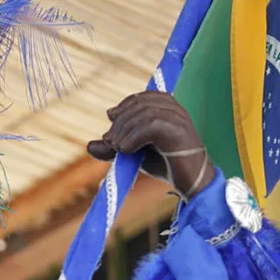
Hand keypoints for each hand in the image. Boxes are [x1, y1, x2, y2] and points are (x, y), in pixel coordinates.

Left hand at [87, 91, 211, 197]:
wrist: (190, 181)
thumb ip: (114, 148)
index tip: (111, 118)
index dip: (124, 106)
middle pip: (141, 105)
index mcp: (168, 109)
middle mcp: (176, 110)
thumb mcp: (134, 154)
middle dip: (120, 122)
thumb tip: (89, 145)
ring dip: (124, 131)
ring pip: (145, 114)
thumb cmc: (164, 164)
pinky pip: (152, 126)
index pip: (142, 97)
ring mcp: (179, 121)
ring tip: (117, 148)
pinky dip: (133, 138)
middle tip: (110, 141)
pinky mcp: (179, 134)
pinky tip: (126, 150)